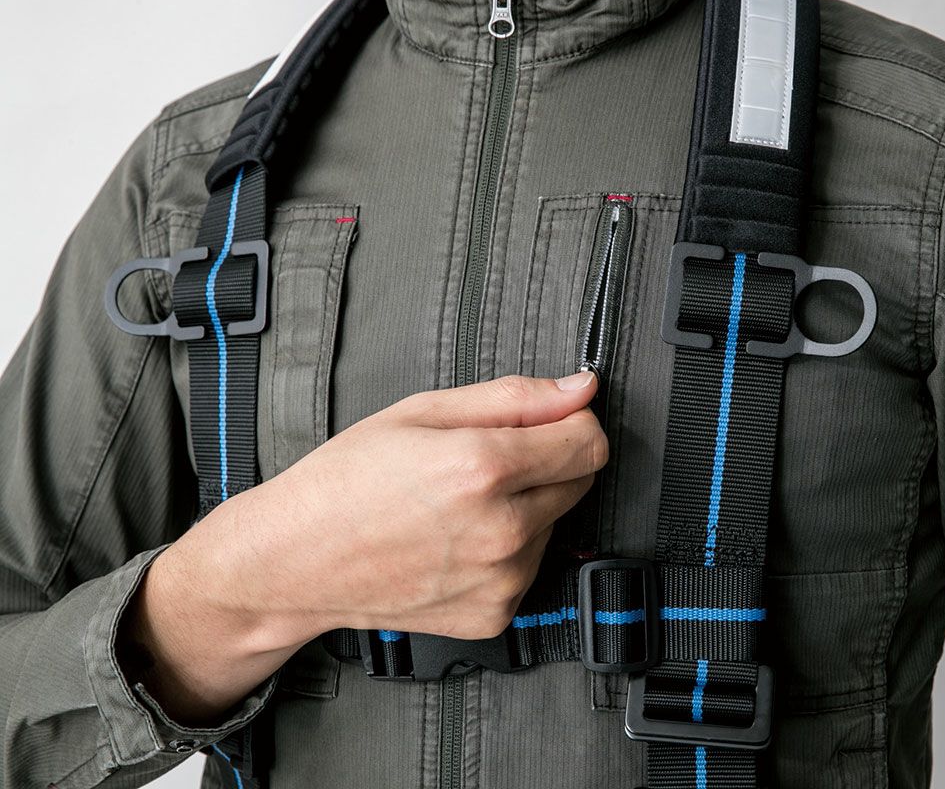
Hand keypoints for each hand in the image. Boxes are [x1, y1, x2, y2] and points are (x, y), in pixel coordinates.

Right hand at [119, 372, 605, 722]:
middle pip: (581, 481)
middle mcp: (501, 530)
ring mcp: (501, 579)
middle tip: (482, 462)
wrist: (296, 560)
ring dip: (526, 509)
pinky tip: (456, 541)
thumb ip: (514, 398)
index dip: (571, 423)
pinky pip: (531, 566)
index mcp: (483, 469)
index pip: (589, 442)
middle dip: (547, 463)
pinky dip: (507, 551)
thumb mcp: (421, 411)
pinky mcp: (494, 613)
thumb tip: (580, 389)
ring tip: (458, 505)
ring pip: (556, 524)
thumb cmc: (345, 482)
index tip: (549, 422)